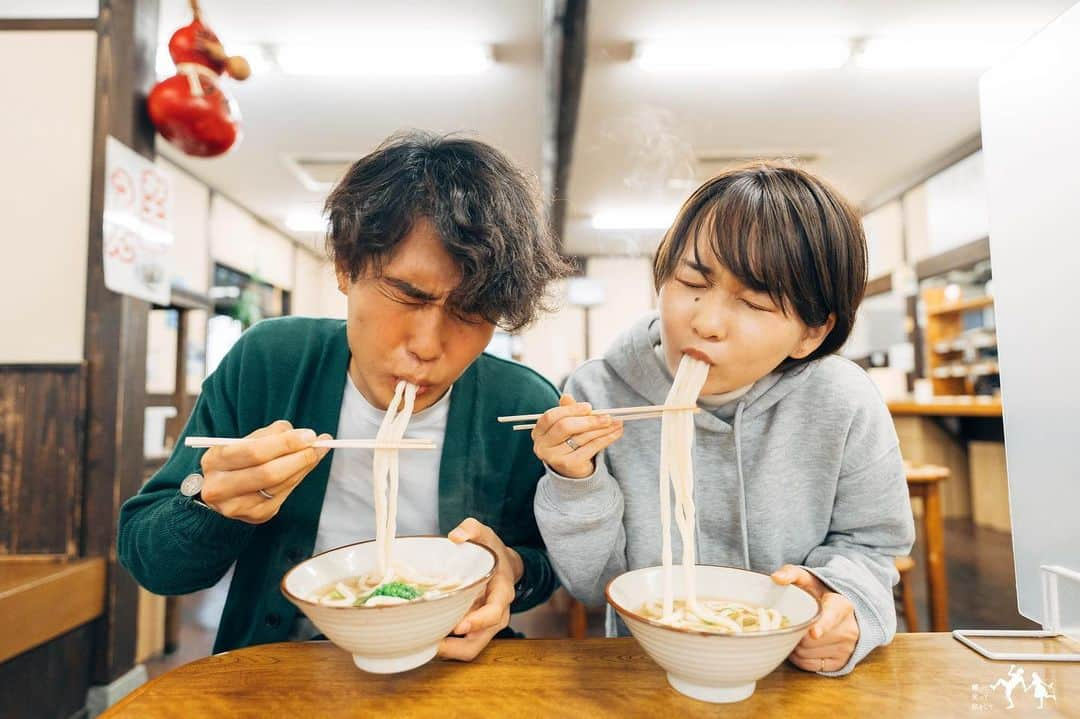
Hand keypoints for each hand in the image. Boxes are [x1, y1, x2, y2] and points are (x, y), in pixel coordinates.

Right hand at [198, 420, 330, 522]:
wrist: (222, 488)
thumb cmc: (237, 458)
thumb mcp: (245, 440)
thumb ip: (272, 435)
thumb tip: (304, 436)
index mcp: (214, 461)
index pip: (254, 452)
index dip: (285, 443)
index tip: (309, 435)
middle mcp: (220, 488)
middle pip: (268, 474)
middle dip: (298, 458)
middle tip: (317, 445)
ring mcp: (237, 506)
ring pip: (279, 486)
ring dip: (303, 467)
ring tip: (316, 452)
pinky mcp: (255, 516)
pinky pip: (284, 495)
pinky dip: (297, 478)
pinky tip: (304, 467)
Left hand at [438, 518, 523, 660]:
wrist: (503, 566)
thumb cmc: (493, 551)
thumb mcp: (485, 534)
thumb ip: (472, 529)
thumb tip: (455, 536)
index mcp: (502, 593)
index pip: (494, 613)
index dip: (478, 622)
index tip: (458, 626)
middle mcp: (497, 614)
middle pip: (479, 642)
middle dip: (456, 648)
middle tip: (431, 644)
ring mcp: (485, 625)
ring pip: (469, 649)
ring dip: (448, 651)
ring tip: (423, 645)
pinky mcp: (474, 629)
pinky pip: (461, 645)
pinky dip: (446, 646)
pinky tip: (425, 639)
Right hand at [531, 394, 623, 478]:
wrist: (573, 469)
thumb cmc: (568, 441)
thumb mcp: (566, 424)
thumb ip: (567, 411)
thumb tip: (566, 396)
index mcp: (539, 431)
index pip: (551, 416)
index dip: (570, 410)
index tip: (588, 407)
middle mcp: (542, 445)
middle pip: (565, 427)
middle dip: (588, 420)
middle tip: (607, 417)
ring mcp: (554, 457)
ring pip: (581, 437)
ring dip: (602, 429)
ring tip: (616, 423)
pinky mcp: (569, 465)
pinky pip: (591, 448)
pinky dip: (606, 439)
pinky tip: (616, 433)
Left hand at [771, 565, 858, 672]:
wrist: (842, 610)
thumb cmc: (820, 594)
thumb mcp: (808, 579)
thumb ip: (791, 574)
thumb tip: (776, 577)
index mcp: (841, 606)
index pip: (831, 618)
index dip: (821, 626)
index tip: (814, 633)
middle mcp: (848, 629)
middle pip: (810, 640)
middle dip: (795, 634)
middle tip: (792, 624)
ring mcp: (847, 648)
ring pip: (808, 654)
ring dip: (795, 647)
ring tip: (797, 634)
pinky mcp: (842, 662)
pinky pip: (812, 666)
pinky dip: (801, 658)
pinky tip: (802, 646)